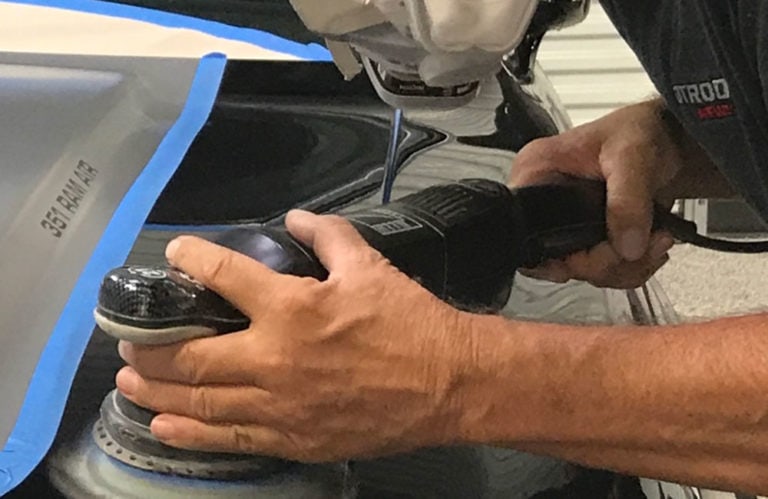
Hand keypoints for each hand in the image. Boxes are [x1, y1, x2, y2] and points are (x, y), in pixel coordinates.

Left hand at [114, 211, 472, 461]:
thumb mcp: (370, 266)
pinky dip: (190, 433)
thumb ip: (328, 236)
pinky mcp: (293, 438)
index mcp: (293, 307)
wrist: (449, 383)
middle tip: (130, 339)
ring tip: (130, 380)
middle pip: (192, 354)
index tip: (174, 254)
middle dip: (152, 346)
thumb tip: (298, 219)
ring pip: (201, 401)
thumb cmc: (410, 322)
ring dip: (158, 390)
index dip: (191, 259)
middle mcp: (274, 358)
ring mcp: (280, 405)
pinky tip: (163, 427)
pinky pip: (230, 438)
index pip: (223, 275)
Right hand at [510, 100, 681, 288]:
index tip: (591, 258)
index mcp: (535, 173)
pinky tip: (653, 244)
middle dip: (605, 261)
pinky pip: (602, 269)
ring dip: (625, 266)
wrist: (671, 137)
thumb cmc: (641, 131)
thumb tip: (627, 247)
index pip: (523, 229)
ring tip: (658, 238)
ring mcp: (566, 223)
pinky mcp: (589, 236)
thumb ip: (628, 200)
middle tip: (645, 244)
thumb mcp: (633, 156)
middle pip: (556, 259)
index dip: (552, 255)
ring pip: (584, 270)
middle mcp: (543, 202)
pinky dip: (632, 267)